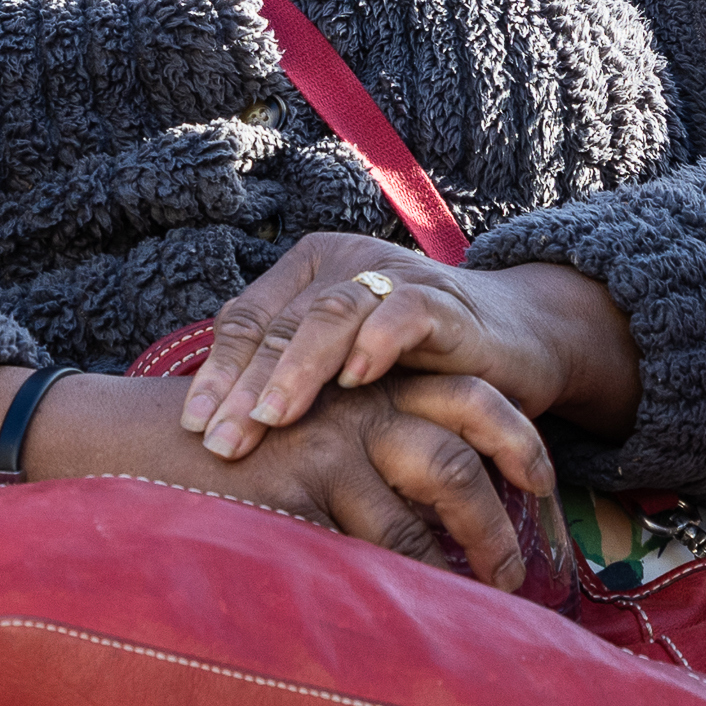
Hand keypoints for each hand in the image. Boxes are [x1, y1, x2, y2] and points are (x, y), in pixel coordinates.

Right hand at [0, 363, 557, 588]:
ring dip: (462, 556)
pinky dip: (403, 583)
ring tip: (482, 602)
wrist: (117, 442)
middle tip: (519, 574)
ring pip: (423, 505)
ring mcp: (325, 442)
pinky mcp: (296, 486)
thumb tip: (419, 521)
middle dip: (500, 514)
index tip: (543, 485)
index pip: (463, 395)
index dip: (513, 437)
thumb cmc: (208, 457)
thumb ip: (352, 460)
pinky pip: (371, 546)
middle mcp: (352, 402)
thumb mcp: (292, 437)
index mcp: (360, 383)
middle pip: (460, 447)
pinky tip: (413, 619)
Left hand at [178, 235, 640, 459]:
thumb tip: (209, 437)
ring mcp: (390, 276)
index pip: (245, 321)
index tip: (192, 429)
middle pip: (278, 325)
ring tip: (270, 420)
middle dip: (243, 387)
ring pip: (328, 317)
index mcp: (304, 271)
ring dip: (296, 372)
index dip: (215, 374)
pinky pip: (400, 314)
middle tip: (221, 442)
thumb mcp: (340, 370)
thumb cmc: (412, 364)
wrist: (513, 340)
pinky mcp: (439, 299)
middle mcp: (340, 263)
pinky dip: (375, 345)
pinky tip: (354, 382)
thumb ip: (288, 383)